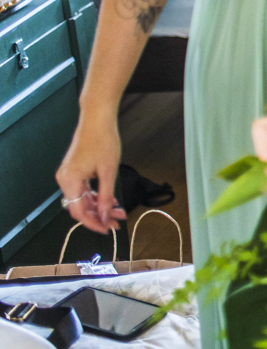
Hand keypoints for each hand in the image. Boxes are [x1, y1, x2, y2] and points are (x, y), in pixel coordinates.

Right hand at [56, 113, 126, 233]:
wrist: (97, 119)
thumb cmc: (103, 140)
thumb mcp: (108, 171)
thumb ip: (106, 196)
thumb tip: (104, 216)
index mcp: (69, 180)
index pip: (78, 211)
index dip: (93, 223)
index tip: (107, 229)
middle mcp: (64, 180)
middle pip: (80, 207)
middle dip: (99, 215)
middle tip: (117, 222)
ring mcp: (68, 175)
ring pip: (83, 199)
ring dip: (100, 206)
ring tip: (119, 212)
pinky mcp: (74, 171)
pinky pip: (84, 190)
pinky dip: (97, 196)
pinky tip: (111, 201)